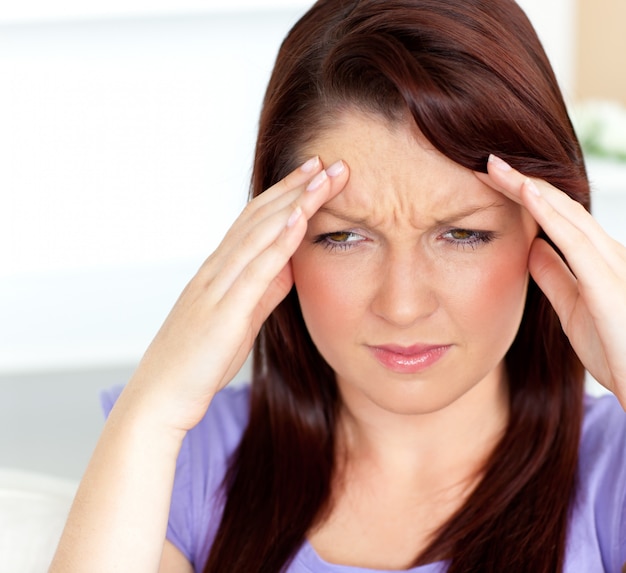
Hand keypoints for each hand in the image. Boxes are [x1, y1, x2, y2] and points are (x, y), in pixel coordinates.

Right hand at [128, 157, 349, 430]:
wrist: (162, 397)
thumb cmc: (199, 361)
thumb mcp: (240, 319)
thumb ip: (263, 290)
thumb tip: (290, 266)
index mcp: (219, 272)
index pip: (255, 223)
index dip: (284, 196)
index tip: (312, 175)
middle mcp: (216, 270)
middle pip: (259, 218)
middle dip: (294, 188)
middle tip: (326, 161)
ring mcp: (217, 288)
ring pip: (258, 234)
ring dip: (293, 202)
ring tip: (321, 176)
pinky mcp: (223, 312)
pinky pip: (254, 269)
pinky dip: (278, 241)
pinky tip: (299, 218)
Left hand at [476, 155, 625, 405]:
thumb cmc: (616, 349)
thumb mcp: (573, 307)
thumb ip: (555, 276)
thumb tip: (531, 247)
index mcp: (595, 259)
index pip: (554, 218)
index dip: (522, 196)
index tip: (489, 182)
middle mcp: (606, 252)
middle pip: (557, 206)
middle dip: (520, 182)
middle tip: (484, 162)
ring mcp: (610, 262)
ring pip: (563, 212)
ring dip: (527, 186)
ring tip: (495, 166)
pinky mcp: (607, 279)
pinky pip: (573, 237)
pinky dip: (547, 211)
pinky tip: (525, 190)